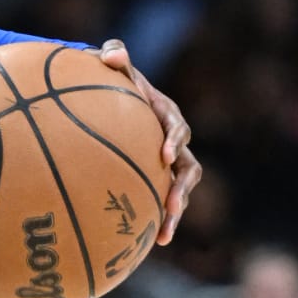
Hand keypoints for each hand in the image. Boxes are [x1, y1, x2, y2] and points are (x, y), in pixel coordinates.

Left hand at [98, 40, 200, 243]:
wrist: (109, 95)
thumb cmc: (110, 78)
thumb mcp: (112, 62)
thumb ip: (114, 54)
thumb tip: (112, 54)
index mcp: (165, 114)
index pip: (177, 128)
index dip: (175, 142)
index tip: (165, 157)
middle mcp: (173, 140)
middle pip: (189, 168)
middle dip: (182, 188)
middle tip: (173, 205)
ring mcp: (167, 162)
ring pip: (180, 189)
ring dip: (175, 212)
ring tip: (164, 235)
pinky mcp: (155, 177)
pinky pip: (160, 200)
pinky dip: (157, 219)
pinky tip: (146, 243)